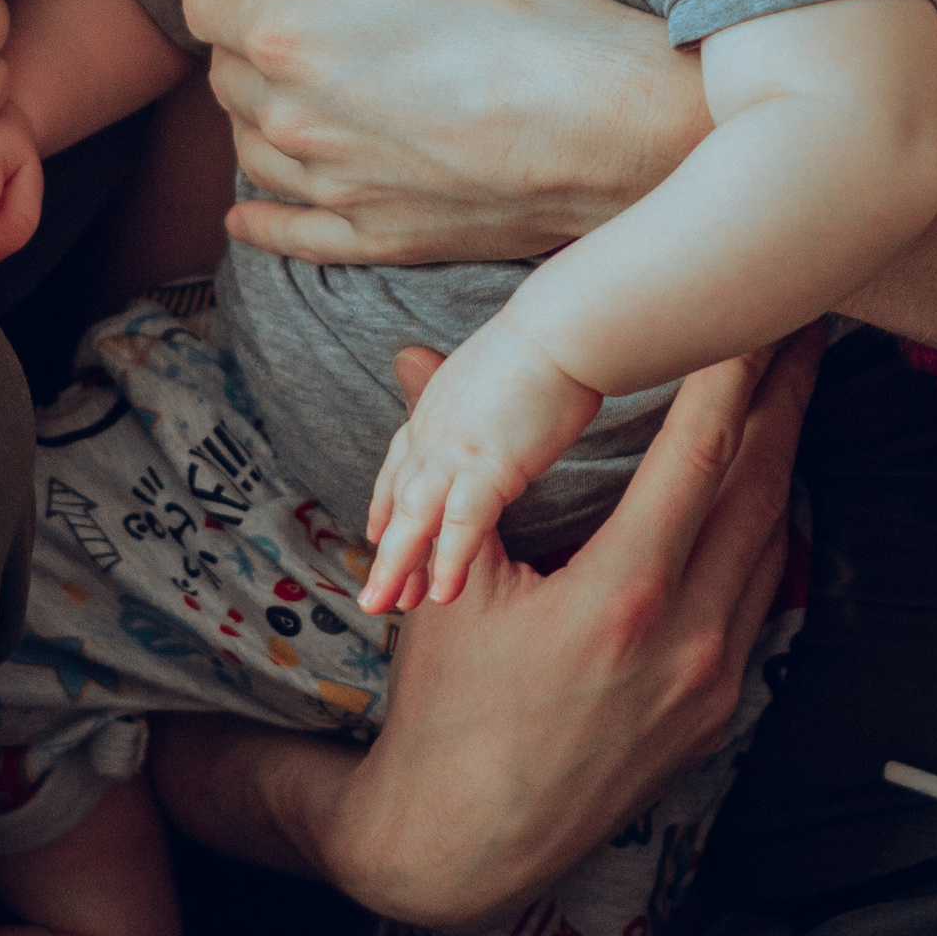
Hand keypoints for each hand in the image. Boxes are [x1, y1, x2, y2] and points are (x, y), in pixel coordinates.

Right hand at [150, 330, 819, 928]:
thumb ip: (456, 462)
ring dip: (786, 462)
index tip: (752, 316)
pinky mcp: (717, 713)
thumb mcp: (448, 582)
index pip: (696, 460)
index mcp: (622, 597)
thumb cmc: (446, 706)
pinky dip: (768, 533)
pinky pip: (761, 600)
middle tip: (806, 328)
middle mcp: (687, 639)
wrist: (465, 841)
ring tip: (795, 390)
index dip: (729, 379)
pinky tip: (769, 491)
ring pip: (772, 546)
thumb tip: (416, 356)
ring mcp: (713, 682)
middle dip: (786, 401)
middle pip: (762, 492)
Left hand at [178, 0, 708, 269]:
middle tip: (267, 7)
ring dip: (252, 110)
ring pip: (254, 147)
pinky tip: (244, 215)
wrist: (605, 122)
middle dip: (235, 36)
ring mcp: (336, 187)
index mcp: (287, 35)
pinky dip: (261, 220)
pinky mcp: (382, 235)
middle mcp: (294, 120)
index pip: (206, 3)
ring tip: (275, 84)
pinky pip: (293, 235)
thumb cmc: (516, 4)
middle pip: (227, 76)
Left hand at [360, 336, 600, 611]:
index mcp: (437, 406)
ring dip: (400, 567)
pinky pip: (462, 524)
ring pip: (415, 519)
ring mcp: (455, 449)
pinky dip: (450, 560)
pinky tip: (444, 594)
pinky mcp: (487, 465)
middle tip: (372, 596)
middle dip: (386, 551)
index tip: (374, 531)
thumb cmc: (551, 339)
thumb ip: (484, 392)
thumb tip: (497, 389)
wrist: (563, 327)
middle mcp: (434, 430)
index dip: (384, 499)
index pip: (399, 461)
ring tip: (388, 608)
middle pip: (399, 499)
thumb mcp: (500, 367)